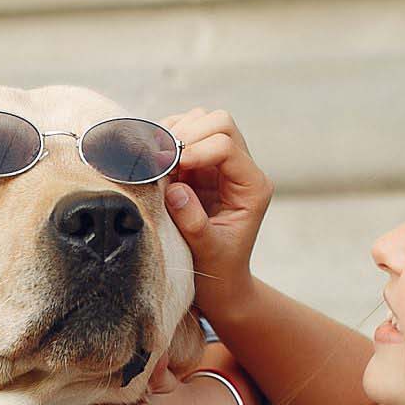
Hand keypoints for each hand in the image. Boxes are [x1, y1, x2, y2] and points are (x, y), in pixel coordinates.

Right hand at [158, 107, 271, 318]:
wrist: (218, 282)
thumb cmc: (216, 270)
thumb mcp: (207, 251)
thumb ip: (193, 221)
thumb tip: (175, 189)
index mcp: (252, 187)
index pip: (226, 144)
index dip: (195, 149)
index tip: (168, 170)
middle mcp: (239, 169)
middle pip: (218, 122)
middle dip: (186, 134)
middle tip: (160, 161)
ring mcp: (219, 164)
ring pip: (200, 121)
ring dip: (173, 135)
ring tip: (155, 163)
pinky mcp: (199, 167)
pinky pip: (182, 134)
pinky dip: (163, 141)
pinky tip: (153, 163)